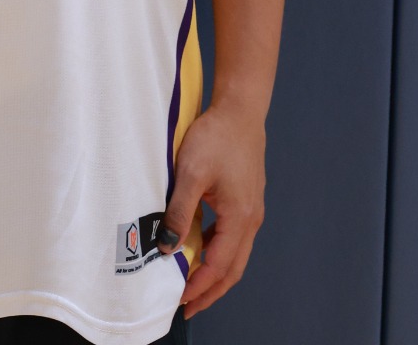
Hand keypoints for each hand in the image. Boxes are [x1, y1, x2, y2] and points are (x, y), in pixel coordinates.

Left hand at [155, 99, 265, 319]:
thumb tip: (165, 246)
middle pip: (232, 269)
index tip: (179, 301)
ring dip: (215, 273)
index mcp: (240, 218)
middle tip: (188, 307)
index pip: (219, 266)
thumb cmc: (216, 137)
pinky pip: (234, 237)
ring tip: (192, 285)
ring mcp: (252, 210)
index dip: (199, 287)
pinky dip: (219, 252)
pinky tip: (202, 249)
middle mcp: (251, 220)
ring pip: (235, 255)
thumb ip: (178, 212)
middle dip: (210, 291)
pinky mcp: (247, 200)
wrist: (239, 110)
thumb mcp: (191, 174)